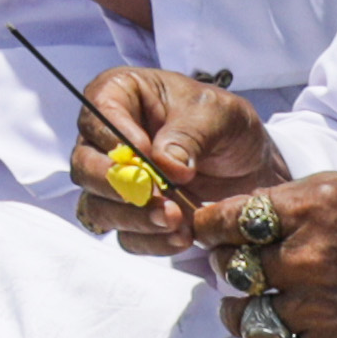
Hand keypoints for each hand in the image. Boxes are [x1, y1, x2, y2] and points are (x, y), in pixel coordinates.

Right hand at [69, 65, 278, 241]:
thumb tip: (165, 165)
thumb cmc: (227, 125)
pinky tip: (182, 235)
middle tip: (153, 194)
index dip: (114, 137)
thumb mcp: (220, 115)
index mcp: (121, 96)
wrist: (251, 165)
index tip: (147, 155)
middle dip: (116, 185)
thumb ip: (190, 135)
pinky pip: (127, 237)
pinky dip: (151, 241)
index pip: (96, 112)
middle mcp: (107, 140)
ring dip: (134, 218)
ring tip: (175, 218)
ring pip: (98, 206)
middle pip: (85, 165)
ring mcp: (116, 183)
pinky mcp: (133, 217)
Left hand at [168, 167, 336, 337]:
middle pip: (230, 269)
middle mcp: (306, 256)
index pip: (223, 220)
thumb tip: (241, 212)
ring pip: (242, 319)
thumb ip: (292, 200)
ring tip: (253, 309)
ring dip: (240, 316)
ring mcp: (319, 306)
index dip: (209, 228)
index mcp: (307, 209)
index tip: (212, 233)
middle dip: (228, 270)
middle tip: (242, 271)